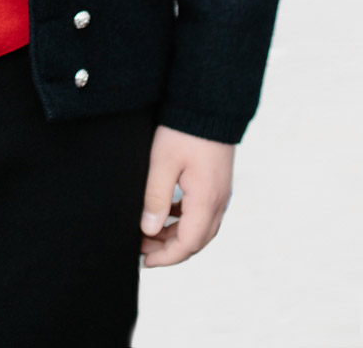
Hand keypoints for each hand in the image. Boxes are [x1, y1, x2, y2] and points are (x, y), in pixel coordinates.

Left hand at [139, 124, 233, 266]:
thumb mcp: (163, 161)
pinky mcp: (217, 182)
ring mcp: (220, 192)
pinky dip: (184, 219)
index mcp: (206, 200)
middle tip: (143, 248)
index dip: (166, 257)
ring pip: (201, 228)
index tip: (144, 260)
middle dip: (169, 249)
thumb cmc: (185, 129)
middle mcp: (218, 201)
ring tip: (150, 231)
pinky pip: (203, 212)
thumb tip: (149, 230)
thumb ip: (156, 197)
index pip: (188, 244)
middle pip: (196, 240)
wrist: (209, 102)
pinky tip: (166, 211)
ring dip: (176, 235)